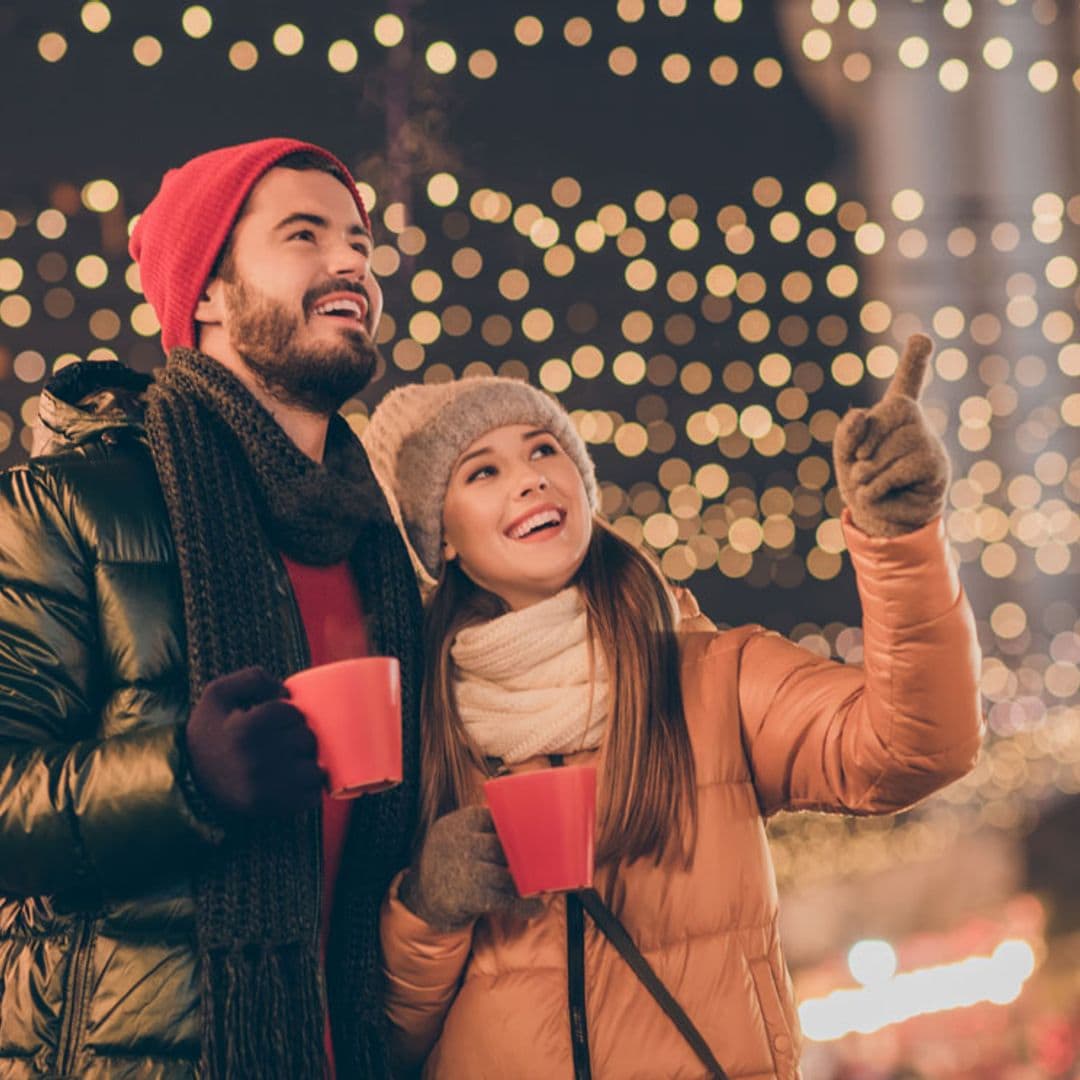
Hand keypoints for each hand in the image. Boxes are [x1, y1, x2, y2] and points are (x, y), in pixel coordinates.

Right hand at [184, 666, 324, 817]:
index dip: (287, 713)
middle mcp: (255, 760)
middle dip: (299, 736)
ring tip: (290, 761)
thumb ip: (252, 678)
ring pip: (314, 769)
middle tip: (284, 740)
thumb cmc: (212, 732)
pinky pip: (311, 797)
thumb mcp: (218, 694)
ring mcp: (264, 787)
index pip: (291, 711)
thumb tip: (285, 690)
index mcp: (244, 729)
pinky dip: (308, 789)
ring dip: (307, 763)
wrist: (190, 780)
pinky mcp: (271, 808)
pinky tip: (292, 781)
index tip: (276, 720)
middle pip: (306, 739)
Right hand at [398, 806, 543, 931]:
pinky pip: (504, 900)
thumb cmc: (450, 861)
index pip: (494, 818)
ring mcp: (464, 870)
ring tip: (544, 884)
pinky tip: (535, 908)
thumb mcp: (455, 835)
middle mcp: (458, 844)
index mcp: (456, 824)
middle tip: (544, 858)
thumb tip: (523, 818)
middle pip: (503, 846)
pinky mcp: (469, 897)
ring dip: (527, 882)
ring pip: (506, 874)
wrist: (423, 898)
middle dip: (523, 856)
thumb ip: (481, 826)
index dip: (515, 827)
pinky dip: (523, 906)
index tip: (536, 831)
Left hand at [832, 333, 949, 536]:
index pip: (908, 380)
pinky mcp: (935, 466)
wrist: (881, 519)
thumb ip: (847, 432)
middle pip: (876, 423)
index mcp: (893, 413)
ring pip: (884, 451)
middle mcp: (915, 421)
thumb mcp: (845, 455)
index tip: (922, 338)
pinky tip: (879, 492)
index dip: (916, 359)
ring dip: (867, 474)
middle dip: (860, 452)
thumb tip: (862, 414)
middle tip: (863, 469)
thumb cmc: (863, 481)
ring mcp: (927, 441)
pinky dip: (877, 485)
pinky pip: (895, 470)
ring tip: (873, 483)